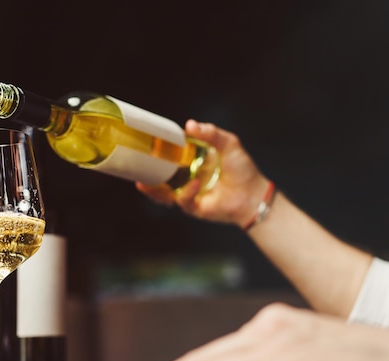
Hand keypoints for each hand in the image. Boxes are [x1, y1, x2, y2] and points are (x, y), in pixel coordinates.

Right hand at [136, 119, 270, 227]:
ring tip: (144, 183)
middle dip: (144, 174)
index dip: (156, 152)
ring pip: (163, 194)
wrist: (253, 194)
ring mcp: (188, 193)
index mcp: (191, 161)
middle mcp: (186, 177)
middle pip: (159, 177)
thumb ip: (210, 133)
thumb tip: (189, 125)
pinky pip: (183, 201)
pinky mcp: (194, 207)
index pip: (168, 156)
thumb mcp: (228, 144)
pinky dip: (186, 193)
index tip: (144, 144)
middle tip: (135, 166)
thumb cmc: (243, 169)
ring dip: (152, 190)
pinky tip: (194, 184)